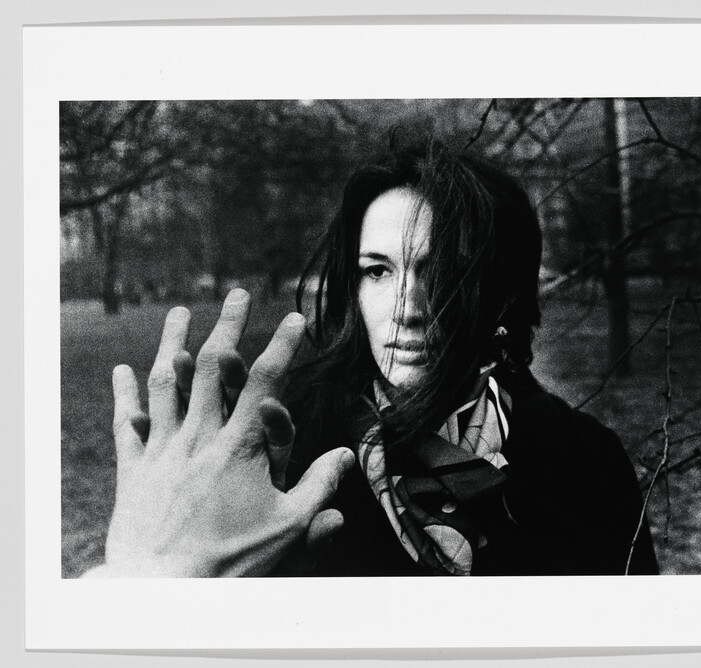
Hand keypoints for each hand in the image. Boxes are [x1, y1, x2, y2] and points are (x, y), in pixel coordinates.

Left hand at [88, 289, 352, 576]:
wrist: (161, 589)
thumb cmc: (231, 561)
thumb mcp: (288, 527)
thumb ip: (320, 486)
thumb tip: (348, 455)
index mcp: (239, 446)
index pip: (265, 382)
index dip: (282, 346)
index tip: (296, 317)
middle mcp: (199, 436)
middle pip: (212, 367)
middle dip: (229, 326)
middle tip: (238, 294)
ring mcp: (162, 449)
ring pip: (166, 384)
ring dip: (173, 344)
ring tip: (178, 313)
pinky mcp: (134, 470)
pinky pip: (126, 424)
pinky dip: (124, 395)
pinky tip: (123, 371)